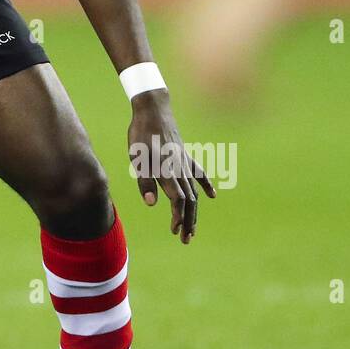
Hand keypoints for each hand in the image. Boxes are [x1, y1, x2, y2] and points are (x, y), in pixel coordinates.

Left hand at [128, 92, 215, 243]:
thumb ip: (144, 180)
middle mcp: (180, 168)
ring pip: (193, 191)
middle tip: (186, 240)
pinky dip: (205, 184)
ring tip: (193, 228)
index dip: (178, 217)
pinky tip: (212, 195)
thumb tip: (150, 203)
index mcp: (167, 170)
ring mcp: (184, 161)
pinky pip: (198, 172)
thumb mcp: (137, 157)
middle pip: (188, 200)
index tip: (175, 231)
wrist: (153, 108)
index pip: (177, 200)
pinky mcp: (185, 154)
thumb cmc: (141, 133)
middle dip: (187, 221)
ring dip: (194, 211)